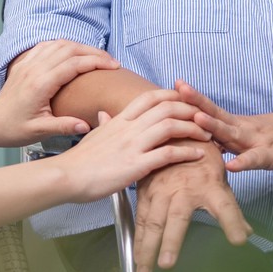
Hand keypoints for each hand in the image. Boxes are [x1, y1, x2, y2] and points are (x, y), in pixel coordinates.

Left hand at [0, 40, 119, 147]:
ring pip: (59, 44)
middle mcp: (34, 69)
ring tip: (97, 56)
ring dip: (80, 46)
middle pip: (70, 49)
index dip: (96, 62)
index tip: (113, 67)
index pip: (74, 64)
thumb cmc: (12, 129)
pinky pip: (46, 46)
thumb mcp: (39, 132)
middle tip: (111, 61)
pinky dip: (63, 45)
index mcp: (40, 84)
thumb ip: (64, 126)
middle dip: (94, 52)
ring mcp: (28, 64)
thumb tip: (87, 125)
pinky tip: (73, 51)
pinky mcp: (24, 64)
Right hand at [55, 88, 212, 202]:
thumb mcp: (93, 135)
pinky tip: (198, 155)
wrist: (66, 176)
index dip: (173, 95)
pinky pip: (167, 154)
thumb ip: (104, 124)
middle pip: (167, 107)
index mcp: (119, 119)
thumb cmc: (79, 160)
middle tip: (204, 118)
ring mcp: (133, 145)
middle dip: (190, 110)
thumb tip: (104, 114)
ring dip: (194, 129)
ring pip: (171, 126)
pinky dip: (186, 152)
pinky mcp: (135, 165)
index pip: (151, 97)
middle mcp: (129, 127)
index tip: (187, 101)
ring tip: (207, 136)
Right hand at [131, 150, 252, 271]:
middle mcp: (185, 189)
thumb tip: (247, 234)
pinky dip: (138, 240)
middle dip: (171, 242)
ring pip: (153, 222)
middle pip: (178, 219)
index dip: (233, 222)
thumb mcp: (221, 182)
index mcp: (210, 186)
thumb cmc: (202, 160)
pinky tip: (136, 257)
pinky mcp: (146, 192)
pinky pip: (141, 218)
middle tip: (167, 265)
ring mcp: (162, 190)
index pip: (226, 206)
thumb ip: (232, 212)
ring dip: (147, 249)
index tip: (239, 240)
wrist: (176, 133)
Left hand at [173, 81, 272, 172]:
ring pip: (233, 133)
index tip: (169, 88)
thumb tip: (198, 142)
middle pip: (216, 114)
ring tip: (196, 120)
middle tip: (176, 90)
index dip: (191, 99)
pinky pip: (257, 159)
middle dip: (195, 104)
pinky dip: (244, 162)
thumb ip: (225, 139)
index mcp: (236, 124)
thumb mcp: (248, 136)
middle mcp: (243, 128)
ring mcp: (258, 140)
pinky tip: (232, 166)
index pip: (209, 109)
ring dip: (214, 127)